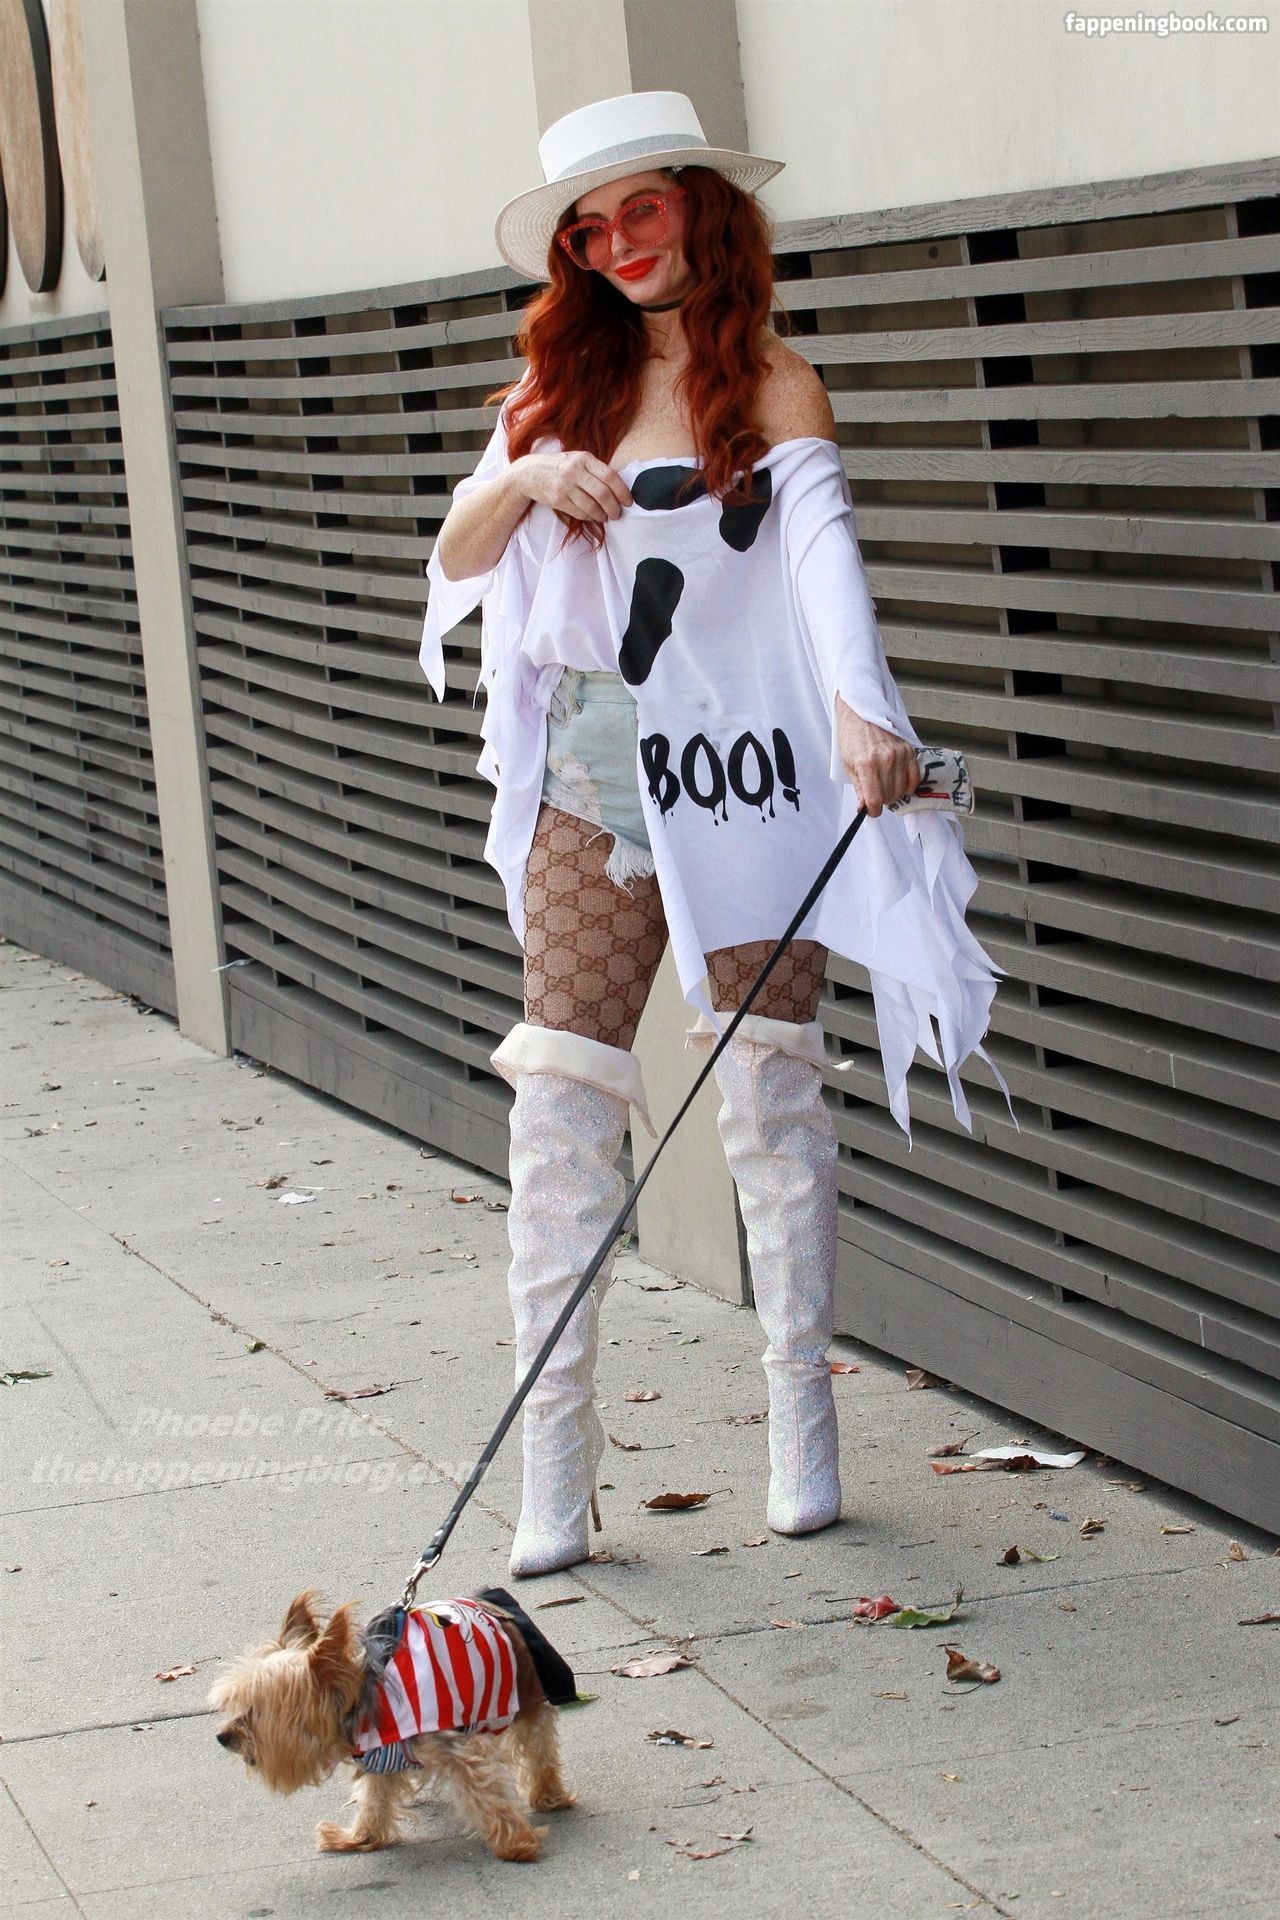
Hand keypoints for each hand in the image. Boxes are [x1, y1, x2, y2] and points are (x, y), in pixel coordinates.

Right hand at [512, 451, 633, 524]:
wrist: (530, 472)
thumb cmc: (560, 466)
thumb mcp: (578, 460)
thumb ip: (596, 470)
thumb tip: (619, 488)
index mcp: (584, 459)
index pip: (610, 476)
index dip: (622, 491)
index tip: (628, 501)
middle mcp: (574, 471)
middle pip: (602, 493)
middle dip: (614, 507)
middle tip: (617, 514)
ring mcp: (565, 486)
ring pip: (591, 506)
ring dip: (602, 515)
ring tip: (606, 517)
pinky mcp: (558, 500)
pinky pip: (579, 512)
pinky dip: (589, 517)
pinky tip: (592, 516)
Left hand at [834, 694, 919, 816]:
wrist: (861, 713)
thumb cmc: (852, 737)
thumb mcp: (848, 764)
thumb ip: (859, 788)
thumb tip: (863, 808)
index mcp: (867, 765)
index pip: (875, 800)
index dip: (872, 811)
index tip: (870, 811)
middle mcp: (885, 760)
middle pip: (890, 797)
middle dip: (881, 802)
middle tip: (875, 796)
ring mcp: (899, 755)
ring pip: (902, 790)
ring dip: (893, 795)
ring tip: (885, 788)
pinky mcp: (908, 750)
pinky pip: (914, 778)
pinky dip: (908, 787)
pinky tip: (900, 786)